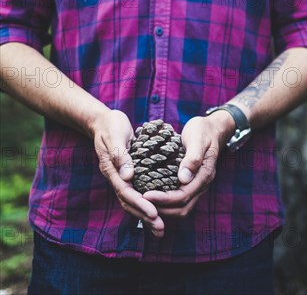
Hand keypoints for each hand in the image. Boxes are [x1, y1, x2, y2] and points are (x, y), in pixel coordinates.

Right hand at [92, 108, 164, 236]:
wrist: (103, 121)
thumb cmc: (111, 125)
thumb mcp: (115, 135)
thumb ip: (120, 155)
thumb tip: (128, 176)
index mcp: (111, 169)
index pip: (126, 192)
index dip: (140, 203)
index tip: (154, 213)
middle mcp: (115, 177)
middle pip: (129, 202)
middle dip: (144, 215)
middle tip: (160, 228)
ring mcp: (120, 177)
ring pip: (132, 202)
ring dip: (146, 215)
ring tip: (160, 228)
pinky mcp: (127, 175)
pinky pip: (136, 193)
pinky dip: (146, 204)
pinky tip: (158, 211)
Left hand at [143, 112, 234, 217]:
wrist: (212, 128)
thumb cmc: (203, 131)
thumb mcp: (197, 140)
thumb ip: (192, 158)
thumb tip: (184, 178)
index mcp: (204, 175)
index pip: (184, 195)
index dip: (164, 199)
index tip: (146, 195)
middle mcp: (202, 184)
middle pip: (183, 207)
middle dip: (162, 208)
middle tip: (142, 202)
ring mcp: (197, 184)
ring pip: (182, 207)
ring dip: (164, 209)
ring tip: (146, 203)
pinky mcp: (191, 182)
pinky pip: (180, 199)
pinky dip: (167, 202)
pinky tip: (154, 196)